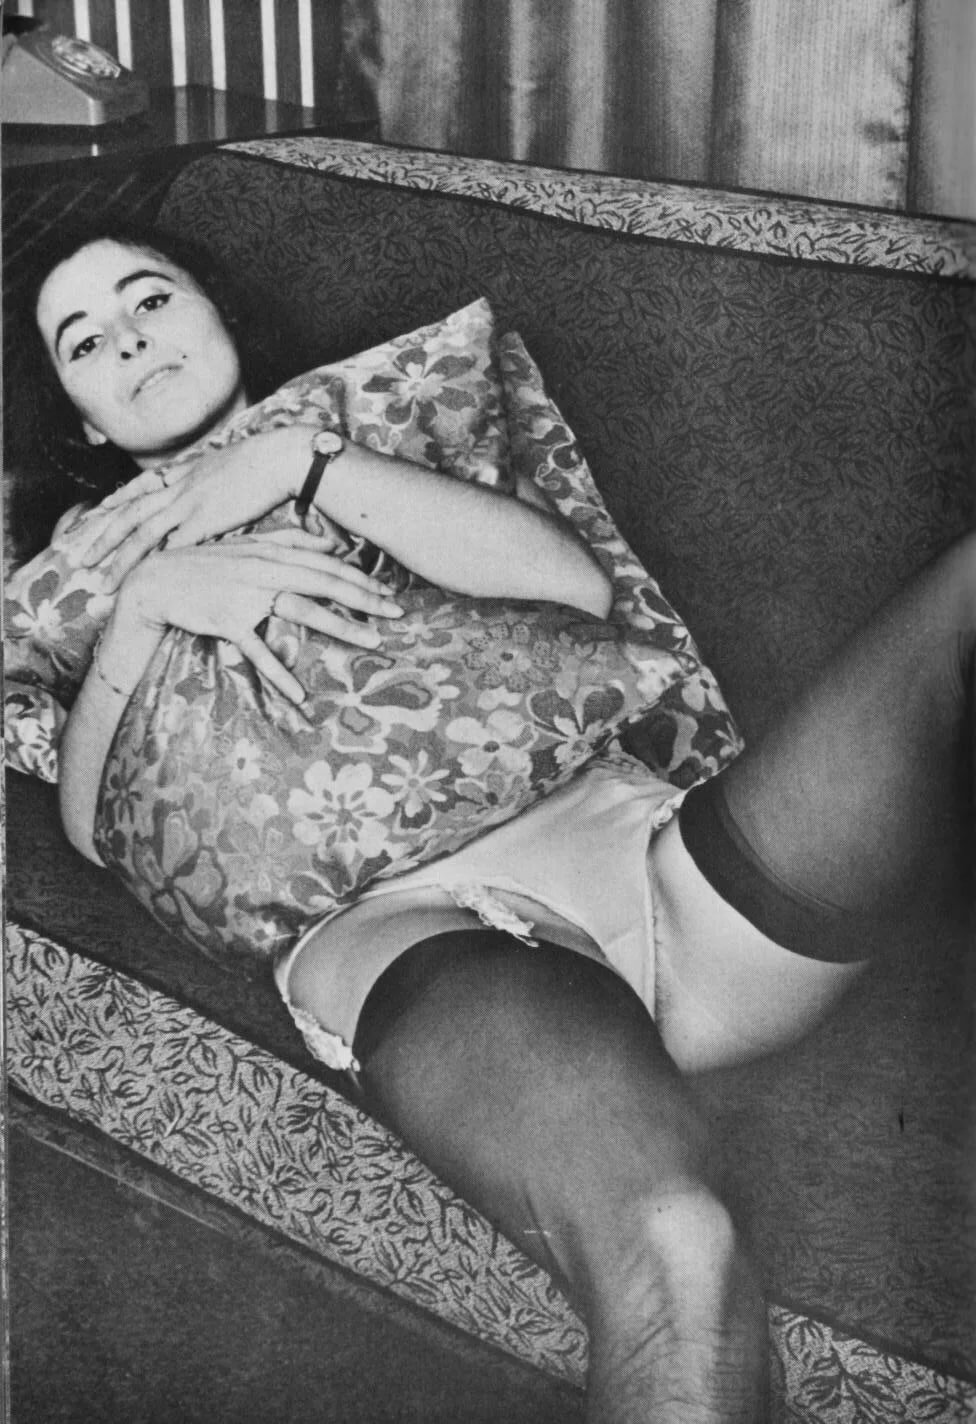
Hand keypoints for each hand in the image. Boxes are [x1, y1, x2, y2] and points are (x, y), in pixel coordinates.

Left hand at [83, 424, 321, 580]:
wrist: (282, 456)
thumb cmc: (271, 461)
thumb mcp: (235, 465)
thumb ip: (220, 480)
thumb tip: (220, 493)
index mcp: (187, 471)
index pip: (141, 486)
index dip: (117, 500)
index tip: (99, 512)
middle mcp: (180, 486)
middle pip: (129, 511)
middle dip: (102, 536)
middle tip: (80, 557)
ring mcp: (190, 502)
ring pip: (141, 532)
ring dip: (118, 559)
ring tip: (100, 581)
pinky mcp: (206, 519)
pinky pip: (173, 545)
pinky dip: (156, 563)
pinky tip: (143, 580)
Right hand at [111, 529, 402, 704]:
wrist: (154, 582)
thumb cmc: (204, 564)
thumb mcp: (245, 545)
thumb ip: (285, 541)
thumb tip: (325, 542)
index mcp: (271, 553)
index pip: (327, 563)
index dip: (360, 577)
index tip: (388, 592)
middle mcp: (265, 570)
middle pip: (326, 583)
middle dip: (365, 598)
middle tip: (397, 613)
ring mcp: (247, 596)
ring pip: (304, 611)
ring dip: (341, 627)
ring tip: (372, 642)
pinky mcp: (227, 621)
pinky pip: (258, 651)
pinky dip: (278, 673)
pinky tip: (299, 694)